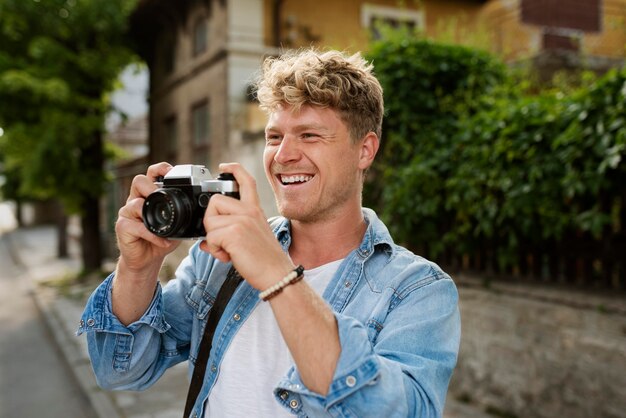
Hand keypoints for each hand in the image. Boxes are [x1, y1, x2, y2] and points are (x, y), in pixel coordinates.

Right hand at [115, 162, 180, 274]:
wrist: (147, 259)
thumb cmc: (161, 238)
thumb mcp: (177, 224)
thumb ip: (185, 214)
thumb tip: (202, 210)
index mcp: (149, 195)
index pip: (151, 174)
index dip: (160, 169)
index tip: (171, 171)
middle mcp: (136, 200)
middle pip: (138, 181)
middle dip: (151, 186)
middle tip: (161, 195)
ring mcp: (127, 213)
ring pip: (134, 204)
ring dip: (151, 213)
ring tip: (165, 224)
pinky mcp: (122, 227)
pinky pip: (137, 227)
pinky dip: (152, 234)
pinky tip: (163, 240)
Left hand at [200, 163, 293, 289]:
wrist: (277, 274)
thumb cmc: (265, 260)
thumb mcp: (251, 238)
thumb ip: (230, 232)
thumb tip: (204, 242)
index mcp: (255, 210)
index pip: (246, 181)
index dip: (234, 169)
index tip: (224, 167)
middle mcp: (250, 211)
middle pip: (215, 201)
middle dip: (211, 222)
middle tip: (223, 239)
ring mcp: (242, 220)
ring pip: (210, 221)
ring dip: (213, 240)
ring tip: (228, 250)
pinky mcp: (235, 233)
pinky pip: (210, 238)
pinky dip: (215, 251)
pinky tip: (228, 257)